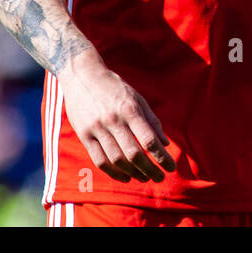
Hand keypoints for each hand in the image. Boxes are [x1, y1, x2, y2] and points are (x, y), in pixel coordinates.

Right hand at [60, 50, 177, 183]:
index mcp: (129, 109)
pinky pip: (99, 160)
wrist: (81, 74)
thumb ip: (151, 120)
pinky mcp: (84, 134)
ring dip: (133, 174)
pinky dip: (114, 172)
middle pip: (134, 154)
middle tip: (159, 178)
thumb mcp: (136, 97)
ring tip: (144, 178)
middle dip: (149, 169)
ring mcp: (97, 128)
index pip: (148, 140)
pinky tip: (125, 177)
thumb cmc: (114, 87)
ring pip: (117, 160)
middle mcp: (113, 120)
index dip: (161, 157)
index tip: (170, 167)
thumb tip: (165, 144)